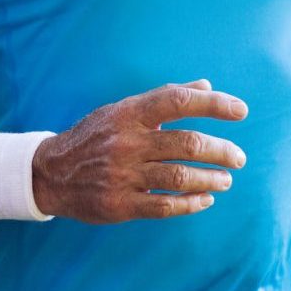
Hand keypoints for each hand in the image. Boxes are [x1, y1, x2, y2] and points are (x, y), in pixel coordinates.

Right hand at [32, 79, 248, 223]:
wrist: (49, 173)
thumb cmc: (95, 137)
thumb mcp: (122, 110)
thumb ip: (164, 97)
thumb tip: (206, 85)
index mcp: (128, 114)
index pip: (177, 101)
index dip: (213, 104)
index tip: (241, 111)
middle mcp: (126, 142)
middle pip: (186, 143)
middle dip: (221, 150)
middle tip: (239, 158)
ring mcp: (122, 174)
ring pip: (179, 176)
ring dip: (211, 178)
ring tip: (226, 179)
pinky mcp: (119, 204)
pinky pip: (164, 206)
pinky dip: (190, 203)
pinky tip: (205, 199)